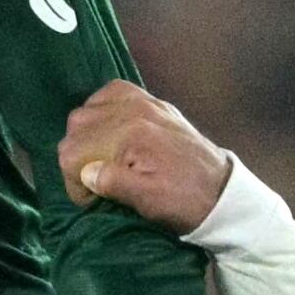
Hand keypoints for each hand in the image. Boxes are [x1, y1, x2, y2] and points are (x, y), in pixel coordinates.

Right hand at [60, 80, 231, 233]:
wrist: (222, 191)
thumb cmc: (186, 200)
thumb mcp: (149, 201)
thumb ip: (113, 184)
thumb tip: (86, 173)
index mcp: (131, 134)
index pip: (73, 150)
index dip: (75, 181)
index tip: (91, 199)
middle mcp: (134, 110)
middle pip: (77, 126)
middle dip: (78, 157)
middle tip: (96, 181)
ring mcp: (143, 102)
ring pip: (88, 109)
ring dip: (87, 136)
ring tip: (103, 160)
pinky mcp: (151, 102)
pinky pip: (111, 92)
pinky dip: (102, 110)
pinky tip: (110, 132)